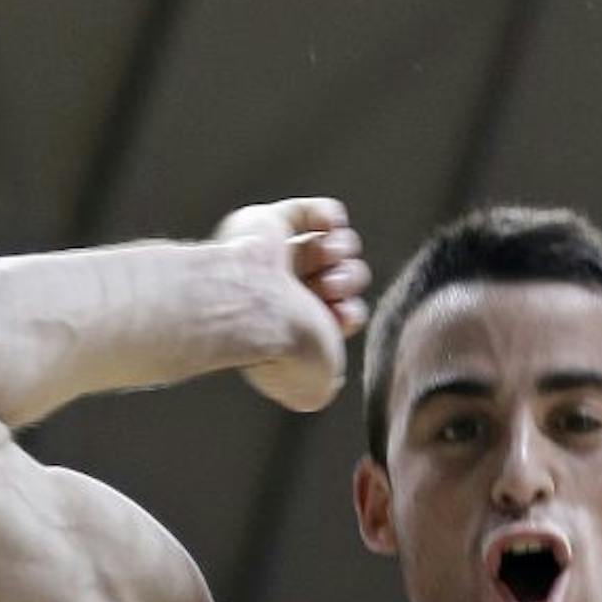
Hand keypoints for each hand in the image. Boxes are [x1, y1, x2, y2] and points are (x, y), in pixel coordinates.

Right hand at [211, 197, 371, 411]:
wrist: (251, 306)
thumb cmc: (281, 348)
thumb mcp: (313, 388)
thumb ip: (322, 383)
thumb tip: (329, 376)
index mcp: (290, 332)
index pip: (341, 313)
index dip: (350, 312)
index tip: (339, 316)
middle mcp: (282, 296)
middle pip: (342, 277)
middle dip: (347, 280)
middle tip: (329, 286)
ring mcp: (273, 260)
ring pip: (332, 245)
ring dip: (341, 249)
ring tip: (327, 257)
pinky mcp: (265, 224)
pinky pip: (313, 212)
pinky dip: (329, 216)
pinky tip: (328, 227)